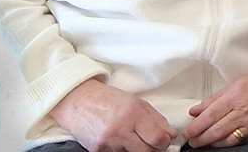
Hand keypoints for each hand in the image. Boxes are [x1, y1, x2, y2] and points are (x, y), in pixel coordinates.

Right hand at [49, 78, 175, 151]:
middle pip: (147, 151)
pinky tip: (117, 137)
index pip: (157, 138)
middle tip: (148, 138)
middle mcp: (119, 130)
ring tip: (129, 134)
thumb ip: (156, 119)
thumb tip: (170, 134)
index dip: (164, 140)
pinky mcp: (97, 151)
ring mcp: (107, 142)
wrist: (77, 101)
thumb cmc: (108, 99)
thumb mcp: (136, 102)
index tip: (164, 138)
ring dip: (135, 147)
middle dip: (151, 146)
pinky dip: (121, 148)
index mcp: (132, 113)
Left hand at [184, 51, 247, 145]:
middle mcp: (244, 110)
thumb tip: (196, 110)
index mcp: (235, 96)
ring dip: (212, 143)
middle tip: (192, 141)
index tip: (187, 132)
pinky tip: (220, 143)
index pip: (209, 116)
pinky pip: (241, 141)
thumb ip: (215, 98)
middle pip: (216, 130)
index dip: (195, 127)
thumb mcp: (237, 83)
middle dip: (200, 139)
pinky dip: (228, 144)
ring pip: (227, 139)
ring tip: (203, 143)